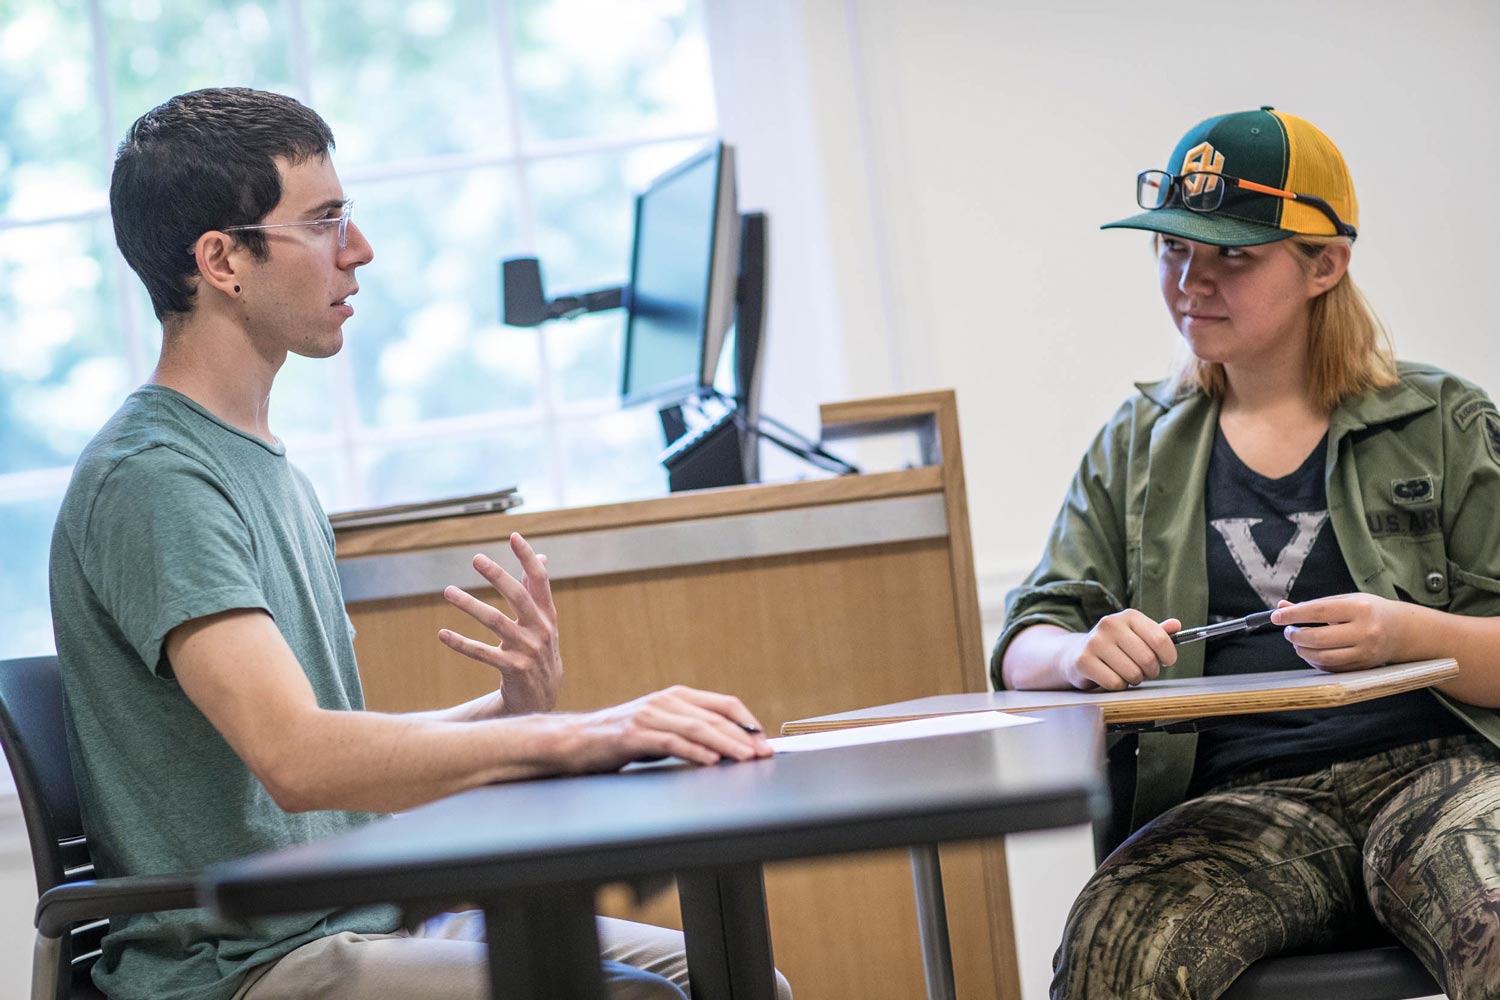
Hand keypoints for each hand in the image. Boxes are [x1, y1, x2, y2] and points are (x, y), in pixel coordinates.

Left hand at [439, 533, 561, 714]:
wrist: (543, 698)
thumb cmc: (539, 651)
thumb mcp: (544, 622)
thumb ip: (537, 592)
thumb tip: (540, 557)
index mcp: (548, 615)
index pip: (540, 580)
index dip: (528, 558)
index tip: (513, 536)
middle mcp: (540, 630)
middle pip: (518, 596)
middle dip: (498, 575)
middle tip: (476, 558)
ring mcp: (527, 650)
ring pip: (495, 622)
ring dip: (470, 604)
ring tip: (448, 591)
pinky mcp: (512, 670)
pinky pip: (482, 654)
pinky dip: (461, 643)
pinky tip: (442, 634)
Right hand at [552, 686, 772, 770]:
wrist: (575, 741)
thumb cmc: (620, 739)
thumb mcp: (661, 729)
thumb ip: (689, 732)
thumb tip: (729, 747)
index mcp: (676, 696)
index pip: (724, 703)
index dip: (748, 721)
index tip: (765, 740)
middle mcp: (665, 701)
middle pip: (714, 717)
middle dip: (743, 737)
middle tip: (764, 754)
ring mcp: (648, 716)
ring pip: (697, 728)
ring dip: (726, 744)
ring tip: (745, 758)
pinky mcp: (633, 734)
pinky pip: (670, 742)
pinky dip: (694, 751)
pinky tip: (710, 761)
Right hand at [1060, 610, 1180, 690]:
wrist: (1075, 653)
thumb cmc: (1113, 646)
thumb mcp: (1135, 634)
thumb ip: (1157, 632)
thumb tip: (1176, 625)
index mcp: (1128, 616)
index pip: (1160, 638)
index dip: (1169, 655)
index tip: (1167, 661)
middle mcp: (1110, 625)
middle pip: (1147, 659)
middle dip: (1150, 671)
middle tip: (1144, 671)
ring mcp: (1095, 642)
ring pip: (1132, 673)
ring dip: (1134, 680)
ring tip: (1126, 673)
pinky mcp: (1083, 661)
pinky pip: (1115, 683)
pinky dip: (1118, 686)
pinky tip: (1112, 678)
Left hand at [1270, 594, 1415, 670]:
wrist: (1402, 631)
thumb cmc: (1369, 611)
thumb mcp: (1345, 601)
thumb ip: (1314, 605)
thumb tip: (1281, 606)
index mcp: (1360, 609)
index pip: (1318, 611)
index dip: (1293, 615)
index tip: (1276, 616)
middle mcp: (1365, 631)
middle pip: (1318, 638)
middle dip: (1296, 635)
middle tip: (1289, 631)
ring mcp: (1365, 652)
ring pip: (1323, 657)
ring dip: (1302, 650)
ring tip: (1297, 642)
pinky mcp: (1363, 667)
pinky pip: (1331, 668)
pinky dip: (1314, 661)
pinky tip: (1311, 652)